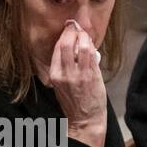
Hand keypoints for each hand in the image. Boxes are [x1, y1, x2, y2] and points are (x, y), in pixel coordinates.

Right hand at [45, 20, 106, 146]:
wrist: (85, 120)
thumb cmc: (73, 103)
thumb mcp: (60, 85)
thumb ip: (63, 67)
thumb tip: (72, 47)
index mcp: (55, 75)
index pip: (57, 49)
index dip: (63, 35)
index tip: (67, 28)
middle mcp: (65, 74)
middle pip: (66, 44)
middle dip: (72, 31)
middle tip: (75, 26)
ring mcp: (79, 75)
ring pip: (81, 46)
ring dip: (84, 36)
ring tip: (85, 34)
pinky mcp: (92, 76)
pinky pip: (91, 55)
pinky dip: (91, 45)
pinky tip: (91, 43)